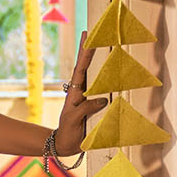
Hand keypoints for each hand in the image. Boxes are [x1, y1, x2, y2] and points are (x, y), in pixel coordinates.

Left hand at [54, 31, 105, 155]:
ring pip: (94, 75)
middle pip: (85, 66)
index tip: (88, 37)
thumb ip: (86, 108)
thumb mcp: (73, 120)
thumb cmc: (67, 132)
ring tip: (98, 42)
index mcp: (75, 92)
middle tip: (90, 31)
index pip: (81, 69)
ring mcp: (88, 97)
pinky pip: (102, 89)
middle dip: (88, 49)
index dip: (85, 53)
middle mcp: (82, 91)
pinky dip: (107, 78)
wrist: (65, 145)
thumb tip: (103, 98)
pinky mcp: (94, 105)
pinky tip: (111, 70)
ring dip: (97, 60)